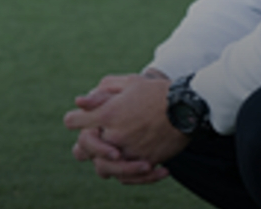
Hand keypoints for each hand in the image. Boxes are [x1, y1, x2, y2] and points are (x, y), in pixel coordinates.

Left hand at [65, 73, 188, 183]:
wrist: (188, 108)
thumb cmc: (158, 92)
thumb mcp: (131, 83)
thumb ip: (103, 90)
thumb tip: (80, 101)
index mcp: (108, 113)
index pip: (73, 121)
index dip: (75, 119)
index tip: (80, 119)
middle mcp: (114, 135)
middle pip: (82, 148)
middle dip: (87, 143)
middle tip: (98, 138)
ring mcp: (129, 151)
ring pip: (101, 168)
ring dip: (104, 161)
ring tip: (116, 155)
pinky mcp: (145, 163)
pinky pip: (125, 177)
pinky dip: (126, 173)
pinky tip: (134, 163)